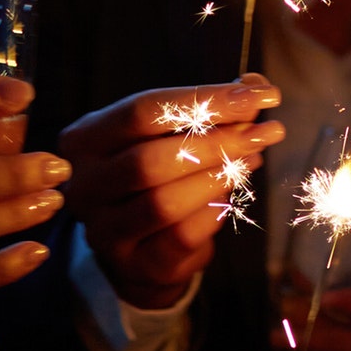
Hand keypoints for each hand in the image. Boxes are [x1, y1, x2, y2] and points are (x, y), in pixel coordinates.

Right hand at [61, 78, 286, 309]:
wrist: (140, 249)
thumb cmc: (157, 178)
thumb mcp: (171, 136)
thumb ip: (210, 109)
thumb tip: (257, 86)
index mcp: (84, 141)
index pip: (141, 111)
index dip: (204, 100)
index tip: (260, 95)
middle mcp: (84, 185)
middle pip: (151, 159)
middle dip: (217, 142)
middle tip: (266, 133)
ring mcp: (104, 230)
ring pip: (165, 201)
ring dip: (220, 177)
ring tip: (253, 159)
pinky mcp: (136, 263)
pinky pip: (182, 236)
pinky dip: (214, 212)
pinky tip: (231, 196)